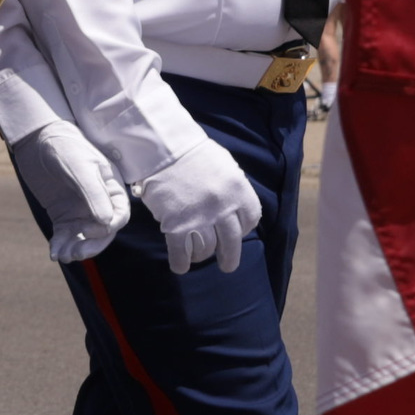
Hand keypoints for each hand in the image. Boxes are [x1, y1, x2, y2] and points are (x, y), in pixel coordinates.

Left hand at [8, 118, 133, 262]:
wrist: (37, 139)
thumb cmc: (64, 147)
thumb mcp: (80, 167)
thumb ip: (94, 194)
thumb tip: (107, 223)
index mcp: (112, 187)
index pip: (119, 215)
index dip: (107, 228)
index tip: (87, 230)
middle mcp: (100, 201)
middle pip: (103, 231)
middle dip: (91, 245)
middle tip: (76, 254)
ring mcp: (81, 209)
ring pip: (84, 238)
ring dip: (76, 249)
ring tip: (62, 255)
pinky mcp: (63, 215)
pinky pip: (66, 236)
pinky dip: (61, 245)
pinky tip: (54, 253)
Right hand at [134, 135, 261, 273]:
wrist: (163, 149)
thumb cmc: (194, 155)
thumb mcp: (226, 167)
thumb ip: (234, 190)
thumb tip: (236, 211)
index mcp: (238, 190)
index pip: (251, 220)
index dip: (243, 229)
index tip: (235, 232)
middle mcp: (223, 207)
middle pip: (232, 242)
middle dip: (230, 258)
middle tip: (227, 265)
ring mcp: (199, 218)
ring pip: (207, 250)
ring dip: (202, 255)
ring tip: (197, 254)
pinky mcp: (176, 226)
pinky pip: (181, 253)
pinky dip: (181, 263)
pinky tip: (181, 265)